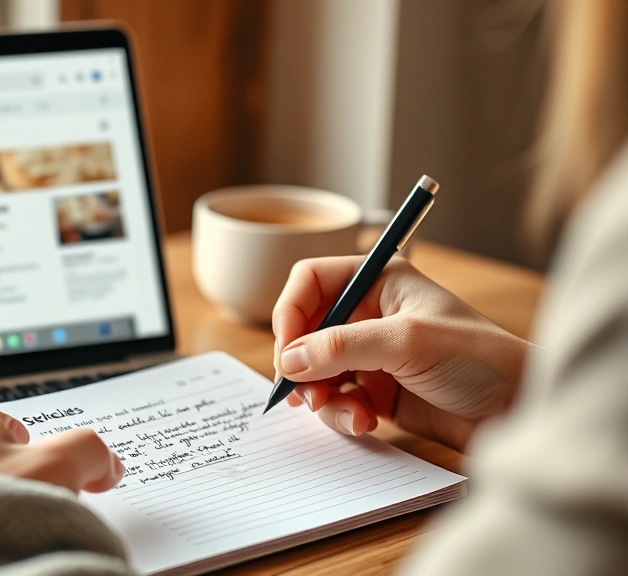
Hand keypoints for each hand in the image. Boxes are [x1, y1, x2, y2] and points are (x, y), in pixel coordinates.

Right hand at [272, 256, 534, 450]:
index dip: (291, 312)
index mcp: (380, 280)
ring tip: (346, 413)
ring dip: (323, 396)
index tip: (288, 349)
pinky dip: (342, 414)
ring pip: (316, 370)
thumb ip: (342, 346)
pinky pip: (336, 399)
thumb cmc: (479, 359)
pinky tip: (365, 423)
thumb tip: (290, 359)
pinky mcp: (376, 390)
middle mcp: (370, 313)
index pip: (311, 282)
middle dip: (303, 363)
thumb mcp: (407, 342)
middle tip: (304, 393)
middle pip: (306, 330)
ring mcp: (371, 353)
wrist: (518, 411)